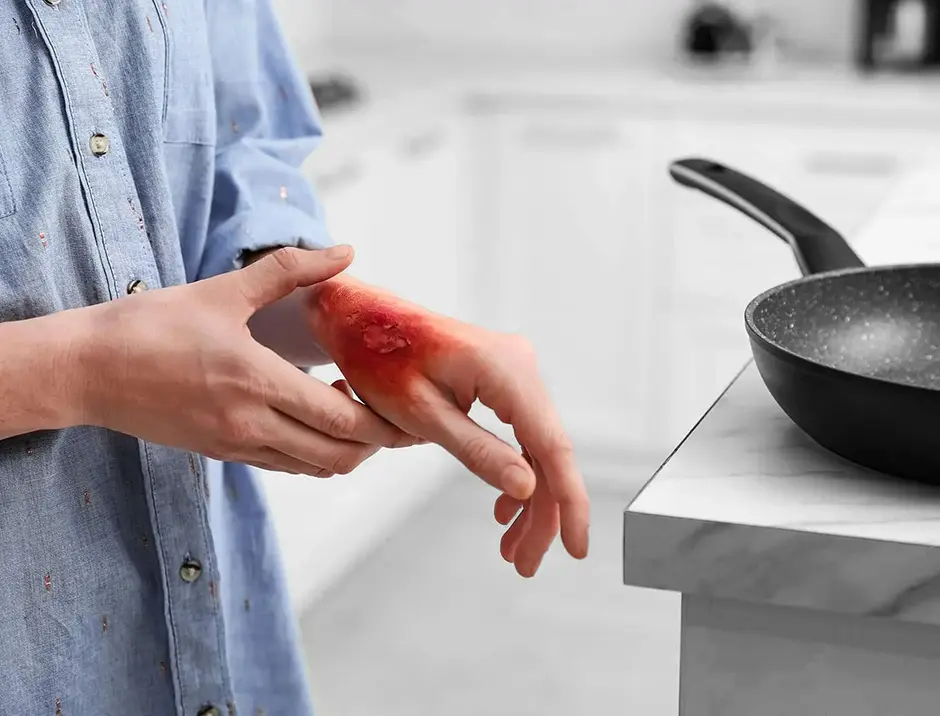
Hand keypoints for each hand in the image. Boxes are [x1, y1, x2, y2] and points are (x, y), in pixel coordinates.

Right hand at [79, 247, 414, 475]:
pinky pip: (283, 467)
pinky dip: (312, 453)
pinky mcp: (221, 455)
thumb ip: (290, 270)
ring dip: (345, 449)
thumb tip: (344, 251)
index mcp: (257, 382)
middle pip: (338, 456)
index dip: (382, 422)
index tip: (399, 403)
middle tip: (387, 412)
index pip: (342, 420)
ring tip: (349, 409)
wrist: (85, 369)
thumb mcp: (222, 290)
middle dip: (375, 442)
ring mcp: (236, 446)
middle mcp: (252, 425)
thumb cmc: (150, 325)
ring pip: (313, 468)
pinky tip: (311, 418)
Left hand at [306, 277, 589, 575]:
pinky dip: (514, 471)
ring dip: (528, 498)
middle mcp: (521, 366)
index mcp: (505, 370)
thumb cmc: (380, 358)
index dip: (568, 503)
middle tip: (523, 564)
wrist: (360, 319)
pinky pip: (522, 432)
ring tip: (510, 548)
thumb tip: (527, 488)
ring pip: (538, 447)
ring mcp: (515, 371)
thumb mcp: (422, 415)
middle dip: (541, 513)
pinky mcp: (504, 380)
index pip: (552, 446)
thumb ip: (477, 451)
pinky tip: (504, 506)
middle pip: (549, 453)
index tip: (576, 550)